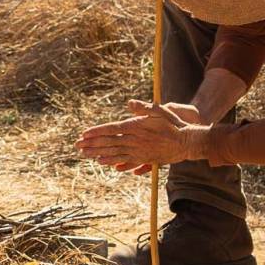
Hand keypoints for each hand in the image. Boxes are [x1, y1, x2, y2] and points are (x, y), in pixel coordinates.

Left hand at [75, 100, 209, 173]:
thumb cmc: (174, 124)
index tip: (84, 134)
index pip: (112, 129)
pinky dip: (111, 160)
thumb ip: (143, 108)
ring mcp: (138, 151)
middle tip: (77, 145)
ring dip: (98, 153)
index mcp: (137, 127)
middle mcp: (135, 140)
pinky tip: (101, 161)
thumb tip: (130, 103)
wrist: (187, 142)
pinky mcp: (143, 158)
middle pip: (109, 142)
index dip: (97, 132)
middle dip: (92, 143)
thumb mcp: (160, 111)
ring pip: (114, 152)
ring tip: (84, 153)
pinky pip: (123, 160)